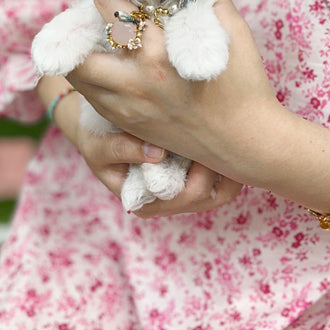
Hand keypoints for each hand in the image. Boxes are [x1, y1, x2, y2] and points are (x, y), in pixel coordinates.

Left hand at [68, 0, 276, 197]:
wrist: (247, 143)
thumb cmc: (245, 85)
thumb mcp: (232, 31)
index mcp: (157, 54)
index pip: (111, 9)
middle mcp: (133, 83)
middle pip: (79, 49)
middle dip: (78, 24)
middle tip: (92, 11)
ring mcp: (126, 108)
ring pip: (77, 76)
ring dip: (78, 53)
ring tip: (92, 37)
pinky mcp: (128, 124)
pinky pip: (92, 97)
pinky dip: (90, 77)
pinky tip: (106, 64)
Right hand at [76, 122, 240, 217]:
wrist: (101, 127)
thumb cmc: (97, 137)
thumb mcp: (98, 145)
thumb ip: (121, 149)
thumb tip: (156, 154)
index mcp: (144, 202)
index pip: (179, 198)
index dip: (192, 175)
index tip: (188, 143)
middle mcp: (168, 203)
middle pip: (204, 196)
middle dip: (210, 166)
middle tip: (207, 131)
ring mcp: (185, 192)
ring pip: (222, 191)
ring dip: (225, 166)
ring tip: (218, 133)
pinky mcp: (199, 175)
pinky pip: (227, 180)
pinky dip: (232, 163)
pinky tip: (228, 138)